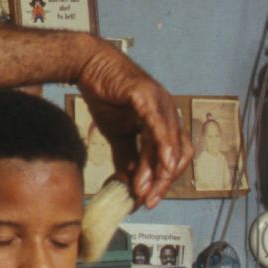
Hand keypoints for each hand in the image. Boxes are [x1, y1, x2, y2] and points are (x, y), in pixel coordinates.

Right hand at [74, 42, 191, 206]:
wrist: (89, 68)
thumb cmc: (106, 95)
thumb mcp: (117, 134)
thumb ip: (127, 157)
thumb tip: (130, 183)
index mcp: (164, 122)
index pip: (173, 157)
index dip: (163, 181)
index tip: (148, 200)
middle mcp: (169, 113)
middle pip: (178, 154)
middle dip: (163, 181)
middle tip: (148, 200)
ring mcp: (161, 103)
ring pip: (169, 144)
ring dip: (158, 170)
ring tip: (144, 189)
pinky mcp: (147, 96)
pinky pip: (158, 125)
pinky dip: (163, 146)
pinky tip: (162, 163)